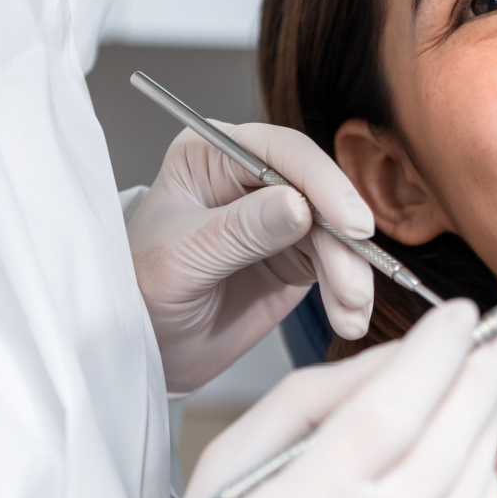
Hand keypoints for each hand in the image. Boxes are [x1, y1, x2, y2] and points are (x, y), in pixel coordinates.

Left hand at [128, 123, 376, 392]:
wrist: (142, 346)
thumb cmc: (140, 291)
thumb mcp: (182, 259)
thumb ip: (240, 230)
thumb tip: (300, 206)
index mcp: (213, 155)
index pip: (280, 152)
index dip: (322, 183)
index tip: (351, 223)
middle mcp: (250, 177)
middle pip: (318, 190)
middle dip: (344, 239)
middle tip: (355, 281)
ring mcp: (278, 215)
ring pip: (335, 231)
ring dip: (351, 271)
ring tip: (351, 312)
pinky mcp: (296, 254)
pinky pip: (336, 263)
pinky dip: (349, 291)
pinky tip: (349, 317)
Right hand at [135, 302, 496, 497]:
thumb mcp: (234, 457)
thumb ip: (315, 397)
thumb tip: (400, 355)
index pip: (379, 419)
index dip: (431, 358)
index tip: (459, 314)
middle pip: (439, 452)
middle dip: (479, 378)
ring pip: (469, 497)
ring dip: (488, 427)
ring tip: (487, 382)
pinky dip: (488, 491)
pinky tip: (477, 455)